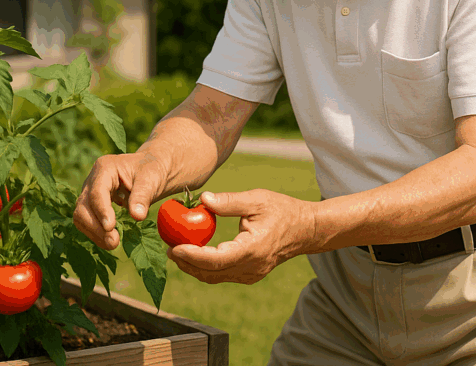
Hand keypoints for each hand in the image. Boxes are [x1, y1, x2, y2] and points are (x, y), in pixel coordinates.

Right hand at [73, 150, 166, 249]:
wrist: (153, 169)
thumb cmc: (153, 170)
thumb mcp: (151, 180)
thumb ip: (142, 196)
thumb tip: (137, 216)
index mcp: (105, 168)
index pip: (97, 192)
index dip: (102, 211)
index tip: (110, 227)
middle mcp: (93, 180)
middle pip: (83, 206)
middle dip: (95, 226)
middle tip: (114, 242)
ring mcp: (91, 193)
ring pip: (82, 216)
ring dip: (95, 233)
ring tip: (113, 244)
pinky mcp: (94, 205)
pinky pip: (88, 221)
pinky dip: (97, 233)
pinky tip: (110, 240)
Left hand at [167, 189, 314, 284]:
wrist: (306, 230)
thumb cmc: (283, 210)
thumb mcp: (257, 199)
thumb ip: (230, 201)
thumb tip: (203, 199)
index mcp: (253, 249)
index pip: (216, 259)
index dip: (192, 256)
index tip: (174, 247)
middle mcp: (251, 267)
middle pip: (211, 273)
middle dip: (186, 263)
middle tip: (169, 248)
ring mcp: (252, 274)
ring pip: (215, 277)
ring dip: (194, 267)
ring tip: (177, 251)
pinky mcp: (251, 275)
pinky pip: (223, 275)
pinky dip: (207, 268)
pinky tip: (196, 254)